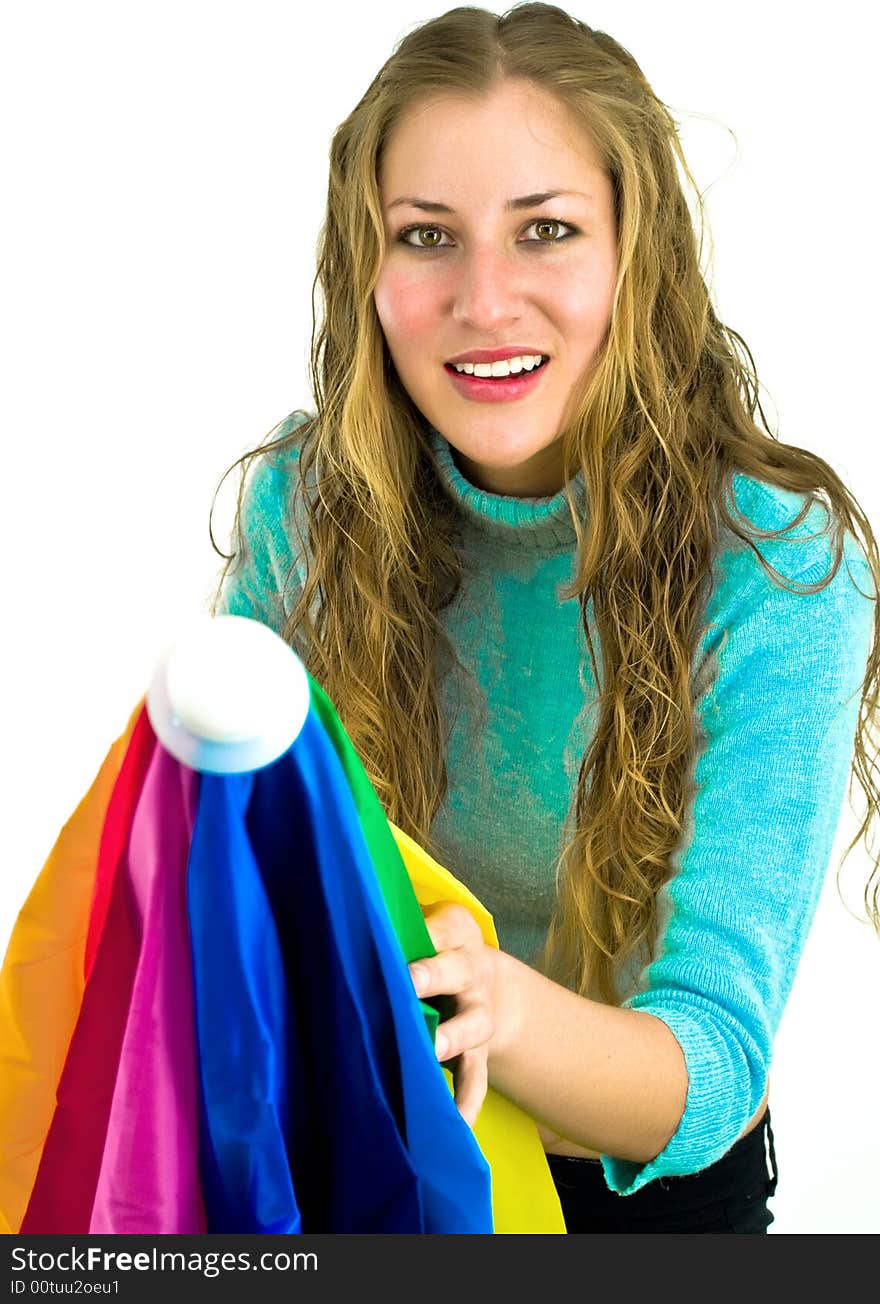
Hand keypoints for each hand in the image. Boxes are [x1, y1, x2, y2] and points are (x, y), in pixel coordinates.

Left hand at [408, 902, 498, 1127]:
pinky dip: (467, 1101)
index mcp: (455, 932)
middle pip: (458, 971)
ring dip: (454, 1037)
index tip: (392, 939)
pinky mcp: (478, 1052)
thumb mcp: (422, 923)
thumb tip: (341, 923)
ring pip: (474, 1025)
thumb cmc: (431, 945)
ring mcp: (478, 1014)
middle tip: (410, 982)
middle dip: (433, 976)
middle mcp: (472, 972)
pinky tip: (456, 1124)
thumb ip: (392, 926)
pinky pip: (477, 1078)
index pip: (439, 929)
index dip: (421, 934)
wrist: (481, 978)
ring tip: (433, 1051)